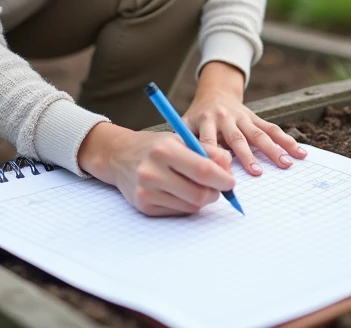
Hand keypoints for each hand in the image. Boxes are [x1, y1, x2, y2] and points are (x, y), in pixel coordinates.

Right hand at [77, 122, 234, 215]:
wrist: (119, 156)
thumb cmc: (155, 146)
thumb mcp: (181, 139)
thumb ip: (209, 152)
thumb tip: (229, 171)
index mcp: (165, 150)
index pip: (204, 171)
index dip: (223, 179)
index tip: (231, 181)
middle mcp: (153, 171)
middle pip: (199, 194)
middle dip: (215, 193)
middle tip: (218, 187)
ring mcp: (146, 192)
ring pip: (191, 206)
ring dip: (202, 199)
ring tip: (196, 186)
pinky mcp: (144, 206)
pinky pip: (178, 212)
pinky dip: (186, 204)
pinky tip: (179, 191)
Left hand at [181, 61, 307, 175]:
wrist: (214, 93)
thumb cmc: (196, 118)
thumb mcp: (185, 125)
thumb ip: (185, 144)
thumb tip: (185, 170)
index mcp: (205, 121)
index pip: (209, 142)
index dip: (214, 159)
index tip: (221, 176)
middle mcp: (225, 118)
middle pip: (237, 139)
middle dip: (247, 156)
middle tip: (256, 173)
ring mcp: (242, 117)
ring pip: (259, 134)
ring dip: (273, 149)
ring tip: (286, 164)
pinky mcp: (256, 118)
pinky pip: (272, 129)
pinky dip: (287, 140)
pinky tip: (300, 152)